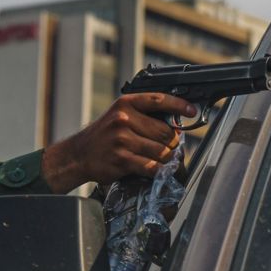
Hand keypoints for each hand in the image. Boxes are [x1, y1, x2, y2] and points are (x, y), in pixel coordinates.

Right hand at [42, 93, 194, 192]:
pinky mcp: (122, 159)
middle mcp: (123, 119)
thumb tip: (173, 123)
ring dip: (167, 159)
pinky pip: (151, 166)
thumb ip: (141, 116)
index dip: (179, 105)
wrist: (77, 155)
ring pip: (161, 151)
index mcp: (125, 104)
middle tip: (172, 148)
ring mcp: (122, 140)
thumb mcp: (117, 116)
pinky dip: (158, 171)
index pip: (158, 100)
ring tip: (163, 160)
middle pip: (165, 132)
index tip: (192, 110)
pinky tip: (156, 170)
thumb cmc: (101, 137)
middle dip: (172, 142)